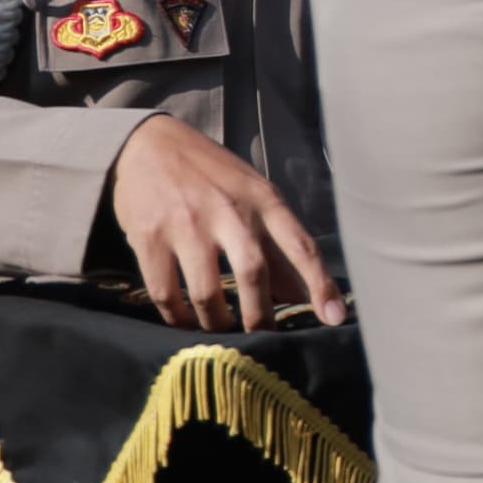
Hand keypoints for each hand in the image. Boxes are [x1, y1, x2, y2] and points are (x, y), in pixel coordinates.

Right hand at [108, 113, 343, 330]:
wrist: (148, 143)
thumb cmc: (211, 174)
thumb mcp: (252, 195)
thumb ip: (276, 244)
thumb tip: (300, 294)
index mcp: (263, 198)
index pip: (300, 244)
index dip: (320, 284)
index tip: (334, 317)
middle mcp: (228, 210)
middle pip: (254, 272)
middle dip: (261, 317)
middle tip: (262, 340)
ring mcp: (186, 223)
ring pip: (208, 292)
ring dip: (217, 323)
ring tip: (221, 334)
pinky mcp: (149, 236)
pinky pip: (166, 292)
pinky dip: (177, 318)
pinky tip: (185, 324)